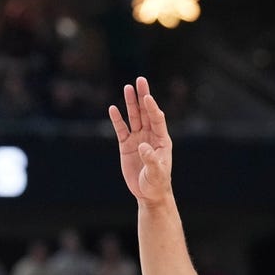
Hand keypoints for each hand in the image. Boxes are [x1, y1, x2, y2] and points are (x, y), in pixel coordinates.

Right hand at [108, 77, 173, 203]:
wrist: (148, 194)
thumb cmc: (157, 183)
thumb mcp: (156, 173)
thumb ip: (151, 159)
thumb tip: (143, 146)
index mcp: (162, 139)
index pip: (157, 119)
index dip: (152, 108)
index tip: (147, 97)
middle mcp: (150, 135)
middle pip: (146, 112)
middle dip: (143, 96)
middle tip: (140, 80)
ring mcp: (138, 139)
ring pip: (133, 117)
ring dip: (130, 103)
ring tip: (127, 87)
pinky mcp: (126, 145)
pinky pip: (121, 129)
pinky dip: (117, 119)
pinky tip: (113, 108)